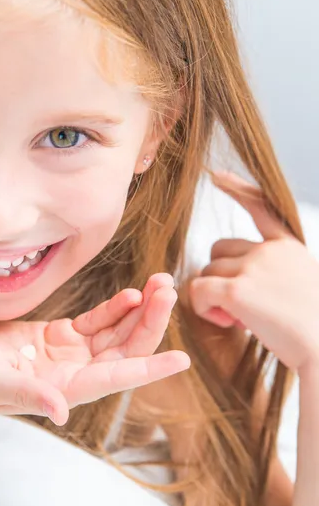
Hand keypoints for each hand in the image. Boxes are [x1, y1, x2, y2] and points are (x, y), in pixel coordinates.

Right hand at [0, 273, 189, 425]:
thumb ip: (26, 394)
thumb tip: (60, 411)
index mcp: (64, 389)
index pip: (115, 378)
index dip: (149, 368)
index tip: (181, 359)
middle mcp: (74, 374)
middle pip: (125, 351)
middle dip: (149, 323)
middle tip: (168, 291)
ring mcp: (68, 355)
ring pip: (116, 334)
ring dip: (139, 312)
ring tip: (160, 284)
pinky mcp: (58, 337)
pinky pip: (96, 322)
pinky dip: (115, 308)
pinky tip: (131, 294)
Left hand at [189, 171, 318, 371]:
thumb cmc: (313, 329)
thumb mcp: (299, 285)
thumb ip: (270, 271)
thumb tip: (233, 278)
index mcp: (289, 246)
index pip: (260, 206)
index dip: (237, 189)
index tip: (216, 175)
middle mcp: (271, 250)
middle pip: (218, 251)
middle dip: (219, 277)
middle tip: (240, 307)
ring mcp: (254, 267)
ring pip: (206, 272)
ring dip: (213, 297)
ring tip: (240, 319)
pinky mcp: (238, 290)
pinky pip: (198, 290)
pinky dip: (203, 307)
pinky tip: (227, 322)